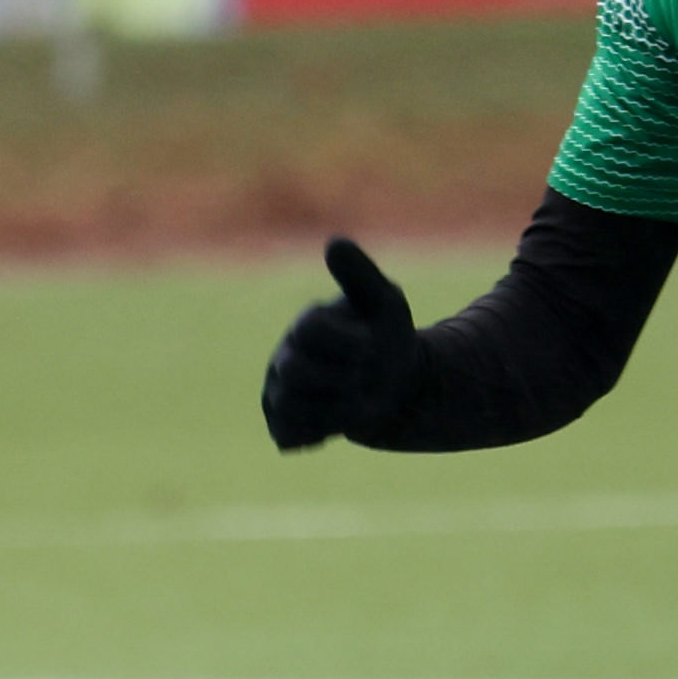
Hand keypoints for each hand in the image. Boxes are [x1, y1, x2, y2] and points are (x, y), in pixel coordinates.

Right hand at [261, 236, 428, 450]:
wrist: (397, 388)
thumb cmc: (388, 338)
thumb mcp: (386, 302)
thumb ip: (360, 275)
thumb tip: (333, 243)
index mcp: (307, 324)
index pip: (310, 330)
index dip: (347, 342)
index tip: (371, 345)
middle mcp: (284, 356)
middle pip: (296, 370)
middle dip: (341, 378)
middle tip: (365, 376)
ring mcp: (279, 393)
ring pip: (293, 407)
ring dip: (338, 409)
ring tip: (359, 399)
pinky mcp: (283, 425)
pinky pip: (289, 435)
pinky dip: (321, 432)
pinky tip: (340, 421)